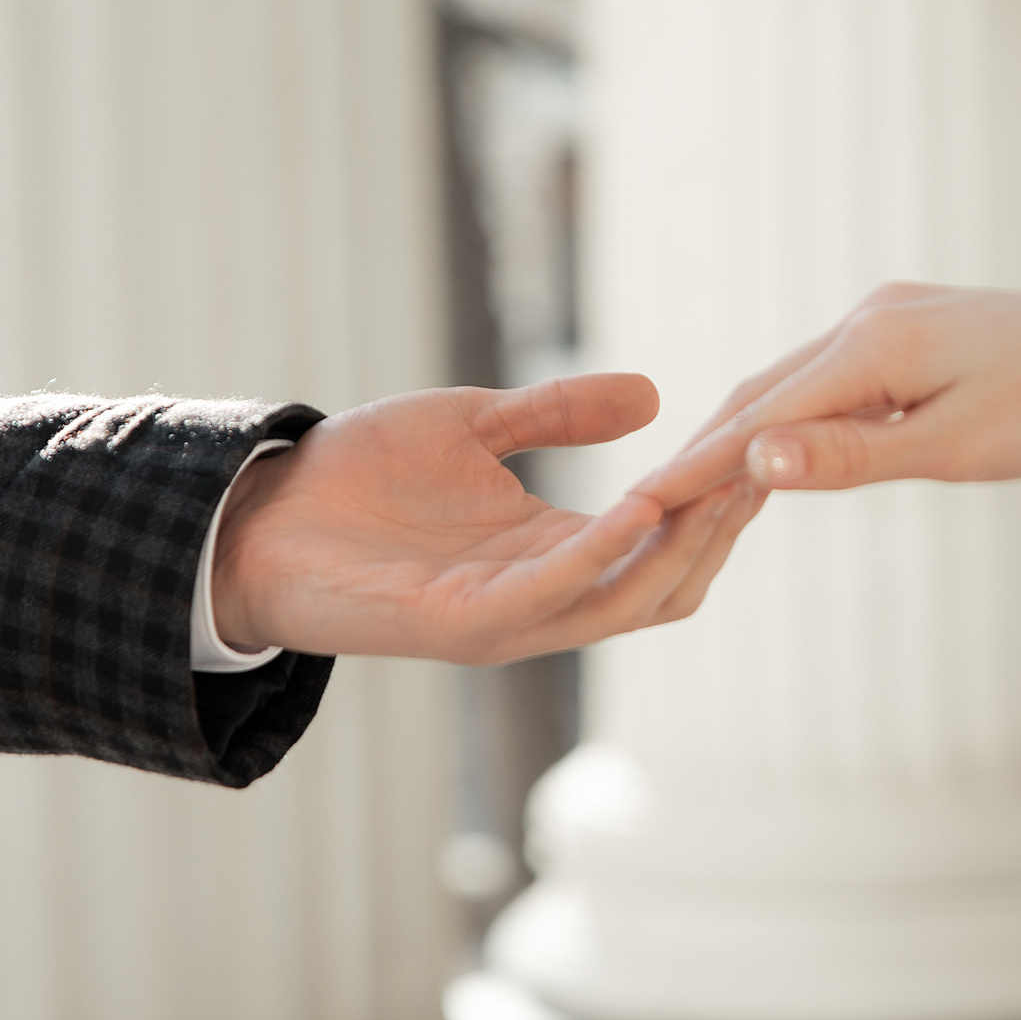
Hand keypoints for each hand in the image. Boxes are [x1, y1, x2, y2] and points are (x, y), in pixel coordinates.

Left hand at [213, 372, 764, 663]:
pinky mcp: (463, 624)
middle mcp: (541, 598)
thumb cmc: (354, 478)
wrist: (256, 514)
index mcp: (550, 555)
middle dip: (720, 530)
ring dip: (681, 544)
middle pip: (667, 585)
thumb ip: (557, 414)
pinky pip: (554, 595)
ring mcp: (506, 619)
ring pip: (628, 600)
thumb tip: (652, 394)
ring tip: (722, 482)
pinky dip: (604, 556)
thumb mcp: (472, 426)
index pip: (664, 542)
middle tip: (764, 466)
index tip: (759, 442)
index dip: (714, 500)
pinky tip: (641, 504)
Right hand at [634, 285, 1020, 506]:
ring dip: (744, 433)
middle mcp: (872, 318)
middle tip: (640, 506)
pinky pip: (832, 378)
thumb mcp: (957, 448)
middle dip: (702, 450)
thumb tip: (753, 460)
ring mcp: (894, 317)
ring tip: (689, 487)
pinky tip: (780, 448)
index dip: (693, 466)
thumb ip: (851, 456)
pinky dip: (794, 417)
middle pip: (761, 392)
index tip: (635, 506)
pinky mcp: (919, 329)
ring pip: (795, 382)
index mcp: (872, 345)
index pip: (757, 416)